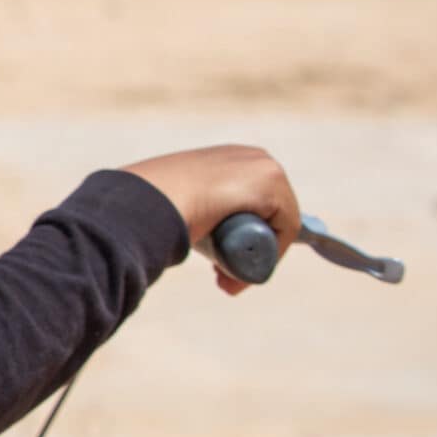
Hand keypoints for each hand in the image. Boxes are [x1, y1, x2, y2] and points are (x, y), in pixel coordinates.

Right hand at [119, 145, 299, 295]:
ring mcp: (266, 169)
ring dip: (258, 256)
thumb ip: (175, 207)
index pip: (252, 202)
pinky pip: (287, 229)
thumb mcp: (169, 200)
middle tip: (220, 274)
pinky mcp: (273, 186)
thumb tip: (167, 225)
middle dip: (249, 249)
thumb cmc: (150, 203)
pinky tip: (246, 272)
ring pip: (277, 223)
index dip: (240, 236)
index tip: (216, 262)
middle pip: (267, 214)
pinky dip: (273, 255)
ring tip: (226, 279)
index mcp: (231, 158)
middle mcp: (253, 157)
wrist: (150, 198)